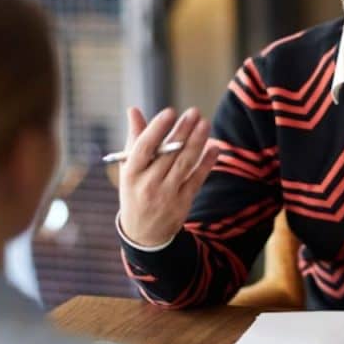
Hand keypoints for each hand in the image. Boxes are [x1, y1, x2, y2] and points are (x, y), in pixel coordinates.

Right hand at [118, 107, 219, 246]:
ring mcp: (167, 195)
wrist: (143, 233)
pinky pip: (197, 179)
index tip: (170, 111)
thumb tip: (133, 109)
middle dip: (182, 131)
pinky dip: (206, 163)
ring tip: (205, 123)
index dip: (157, 129)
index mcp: (131, 174)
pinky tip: (214, 147)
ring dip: (197, 142)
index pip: (144, 147)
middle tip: (194, 112)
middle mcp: (148, 185)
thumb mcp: (129, 168)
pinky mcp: (183, 203)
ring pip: (185, 164)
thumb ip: (134, 138)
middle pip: (168, 154)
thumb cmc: (135, 190)